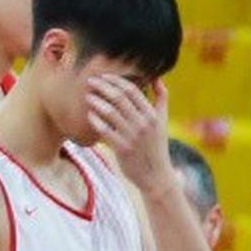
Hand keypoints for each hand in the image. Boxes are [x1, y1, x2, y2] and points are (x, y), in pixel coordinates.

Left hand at [82, 71, 174, 187]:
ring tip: (87, 96)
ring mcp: (133, 136)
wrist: (156, 174)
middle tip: (90, 81)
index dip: (116, 80)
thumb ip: (161, 97)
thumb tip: (156, 77)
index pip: (132, 90)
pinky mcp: (122, 148)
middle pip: (119, 97)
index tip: (104, 76)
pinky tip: (89, 114)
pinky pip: (104, 130)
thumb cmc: (157, 144)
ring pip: (110, 112)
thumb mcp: (163, 120)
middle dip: (102, 86)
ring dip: (96, 101)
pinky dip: (95, 120)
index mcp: (153, 114)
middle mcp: (144, 123)